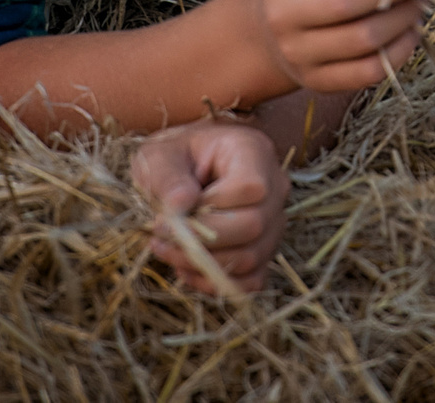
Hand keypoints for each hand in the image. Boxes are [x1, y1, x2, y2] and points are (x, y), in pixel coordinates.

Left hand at [133, 120, 288, 294]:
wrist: (183, 170)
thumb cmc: (174, 158)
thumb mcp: (159, 156)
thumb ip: (167, 176)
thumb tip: (181, 205)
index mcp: (253, 151)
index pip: (252, 187)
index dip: (212, 206)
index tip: (174, 209)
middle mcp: (275, 186)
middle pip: (254, 226)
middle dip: (202, 240)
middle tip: (161, 236)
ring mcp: (274, 221)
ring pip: (252, 258)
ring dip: (203, 264)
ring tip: (167, 250)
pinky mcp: (265, 251)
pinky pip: (251, 281)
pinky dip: (216, 282)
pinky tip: (187, 267)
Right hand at [255, 0, 431, 94]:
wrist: (274, 35)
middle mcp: (282, 14)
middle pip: (347, 1)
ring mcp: (298, 53)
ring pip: (363, 38)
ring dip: (404, 16)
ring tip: (420, 0)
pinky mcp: (318, 81)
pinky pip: (369, 71)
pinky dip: (400, 50)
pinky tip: (410, 30)